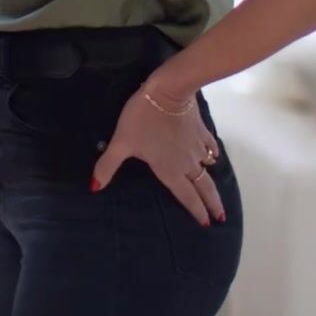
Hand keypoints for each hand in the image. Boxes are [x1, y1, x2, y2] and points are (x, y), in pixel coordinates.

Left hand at [89, 83, 225, 226]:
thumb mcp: (121, 142)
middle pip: (204, 187)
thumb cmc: (143, 119)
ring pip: (208, 168)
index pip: (186, 196)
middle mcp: (187, 162)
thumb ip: (108, 165)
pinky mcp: (201, 130)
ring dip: (211, 181)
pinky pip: (210, 147)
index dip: (196, 210)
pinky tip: (213, 156)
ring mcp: (197, 146)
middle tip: (220, 217)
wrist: (169, 91)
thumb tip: (94, 188)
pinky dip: (212, 154)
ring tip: (214, 190)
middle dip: (212, 203)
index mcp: (170, 170)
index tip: (207, 224)